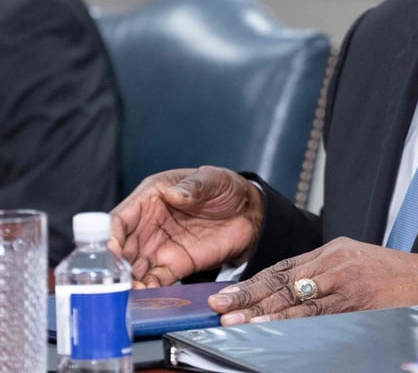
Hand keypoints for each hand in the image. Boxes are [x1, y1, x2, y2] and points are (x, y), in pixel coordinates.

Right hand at [109, 166, 264, 286]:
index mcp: (149, 199)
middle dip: (112, 267)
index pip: (119, 220)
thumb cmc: (225, 188)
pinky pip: (155, 281)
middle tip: (111, 283)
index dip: (109, 236)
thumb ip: (193, 187)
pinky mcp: (175, 266)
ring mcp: (159, 248)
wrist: (249, 211)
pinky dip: (148, 290)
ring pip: (133, 269)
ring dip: (127, 283)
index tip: (109, 252)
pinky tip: (145, 298)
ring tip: (126, 295)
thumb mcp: (212, 180)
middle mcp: (147, 226)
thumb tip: (174, 194)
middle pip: (120, 249)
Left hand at [207, 237, 417, 324]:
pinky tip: (270, 329)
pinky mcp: (353, 301)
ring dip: (260, 313)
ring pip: (293, 299)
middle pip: (281, 282)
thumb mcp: (354, 263)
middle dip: (247, 297)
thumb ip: (323, 275)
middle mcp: (332, 262)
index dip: (251, 283)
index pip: (282, 268)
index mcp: (330, 251)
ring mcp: (342, 282)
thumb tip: (288, 297)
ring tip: (233, 322)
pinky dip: (290, 323)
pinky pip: (315, 315)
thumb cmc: (392, 276)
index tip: (225, 295)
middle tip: (217, 308)